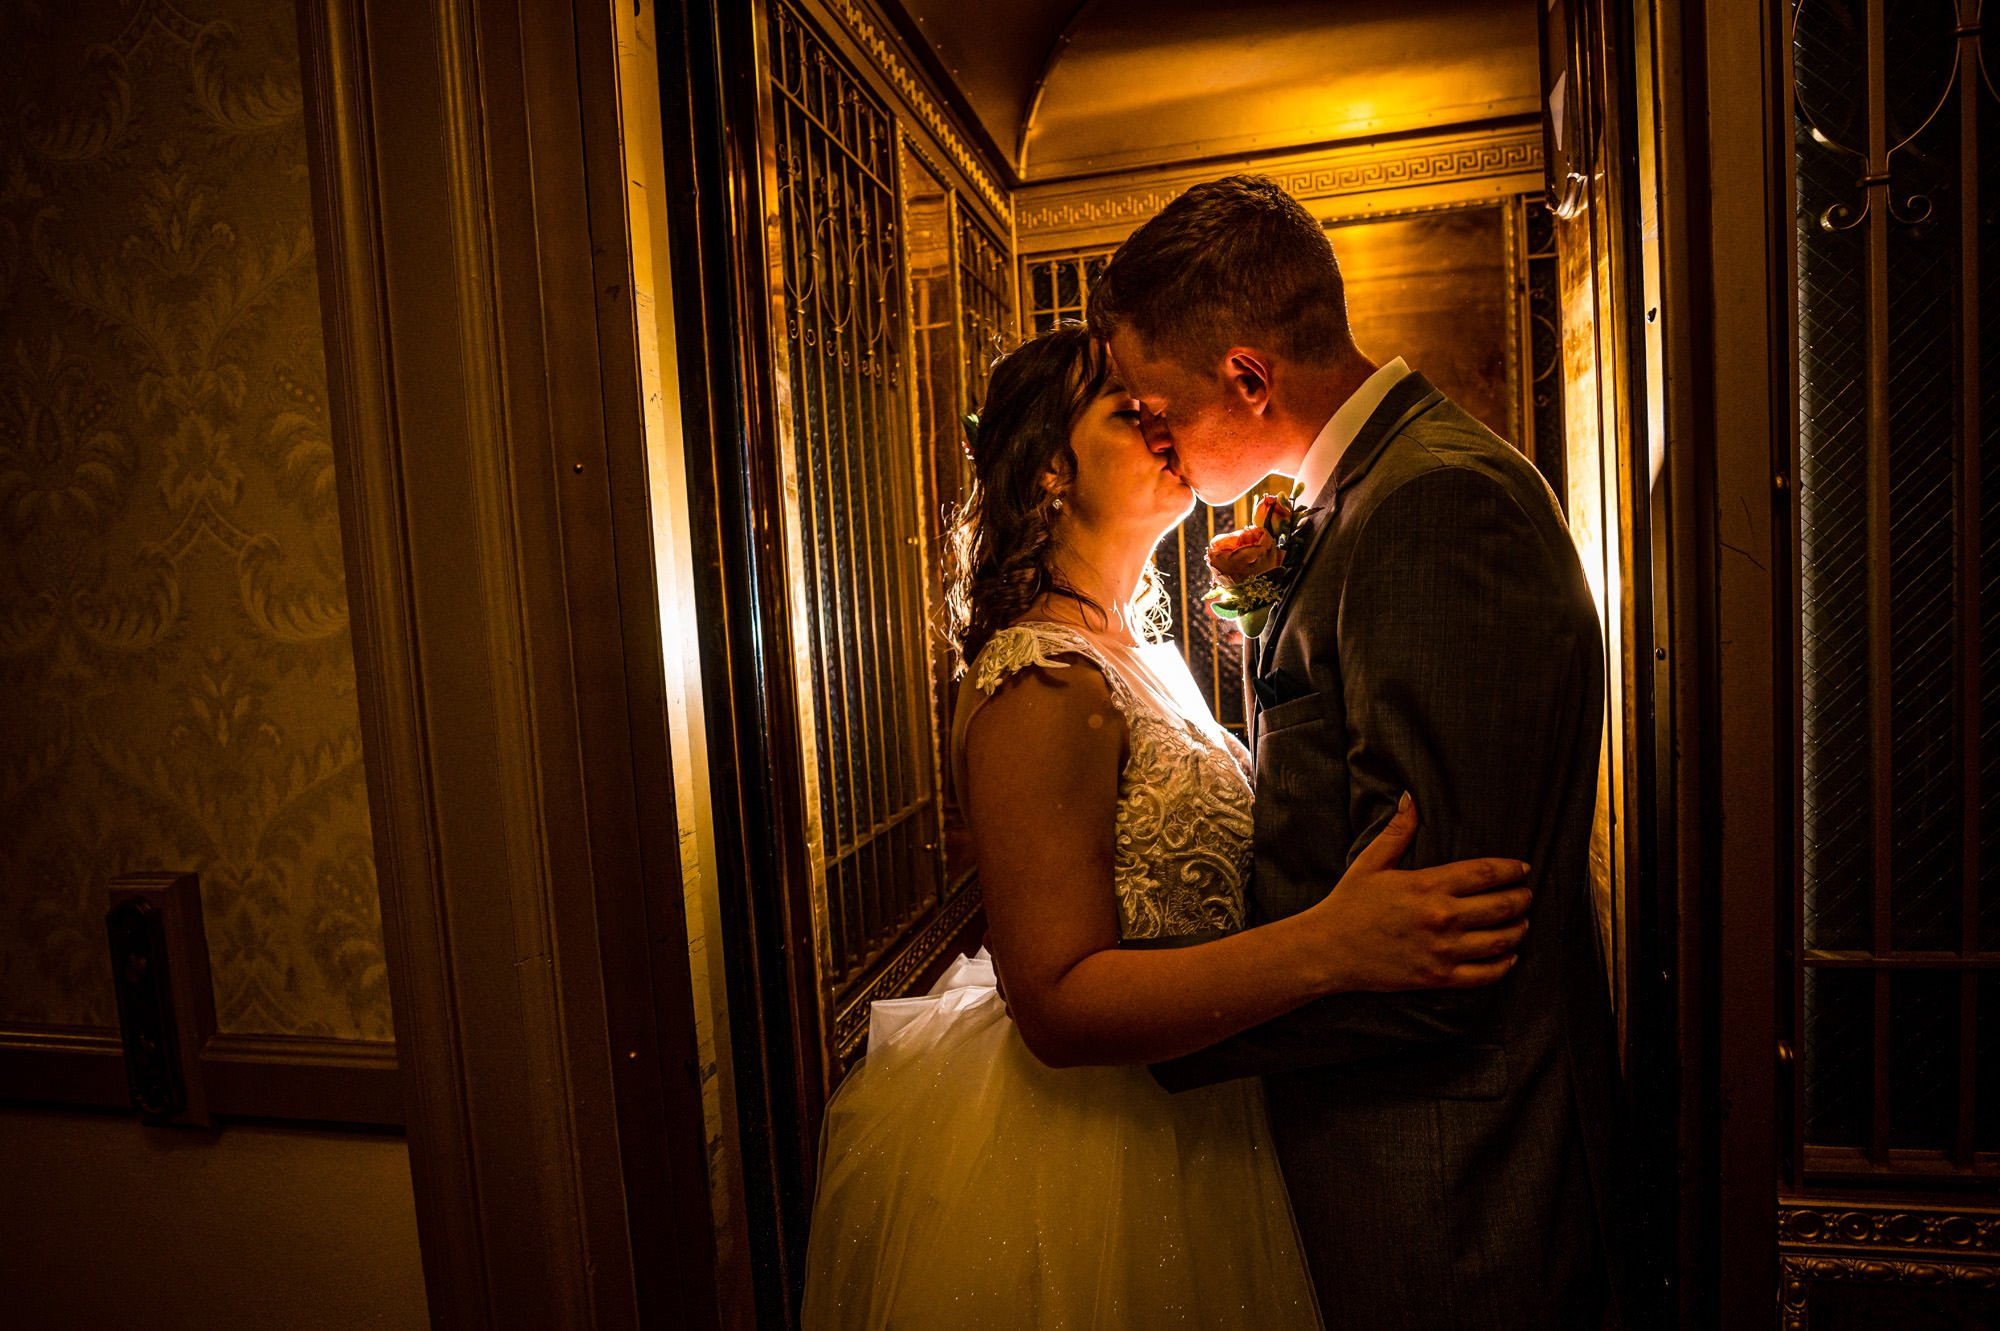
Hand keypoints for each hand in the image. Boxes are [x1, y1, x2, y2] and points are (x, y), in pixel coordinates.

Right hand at [1307, 794, 1531, 992]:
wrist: (1327, 950)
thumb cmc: (1348, 903)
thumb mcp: (1371, 862)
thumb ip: (1398, 830)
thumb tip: (1411, 797)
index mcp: (1428, 885)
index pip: (1485, 873)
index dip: (1511, 869)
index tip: (1522, 868)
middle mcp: (1441, 917)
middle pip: (1501, 906)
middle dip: (1521, 898)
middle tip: (1527, 894)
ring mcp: (1442, 950)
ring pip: (1499, 940)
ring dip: (1518, 930)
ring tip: (1523, 922)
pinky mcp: (1438, 977)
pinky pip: (1485, 974)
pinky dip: (1504, 964)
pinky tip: (1509, 956)